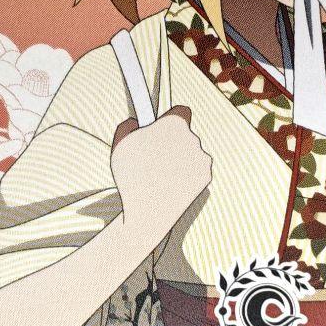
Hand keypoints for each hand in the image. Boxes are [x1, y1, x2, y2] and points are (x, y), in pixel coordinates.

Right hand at [110, 105, 212, 235]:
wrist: (149, 214)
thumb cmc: (132, 179)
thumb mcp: (119, 145)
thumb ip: (127, 125)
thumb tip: (134, 122)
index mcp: (174, 125)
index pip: (181, 111)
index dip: (170, 117)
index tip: (164, 124)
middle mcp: (193, 138)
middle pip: (185, 134)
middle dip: (172, 141)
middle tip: (155, 155)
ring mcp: (202, 157)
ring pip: (191, 152)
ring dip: (180, 158)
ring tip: (160, 174)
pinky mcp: (207, 175)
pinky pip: (197, 169)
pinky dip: (187, 173)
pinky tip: (171, 182)